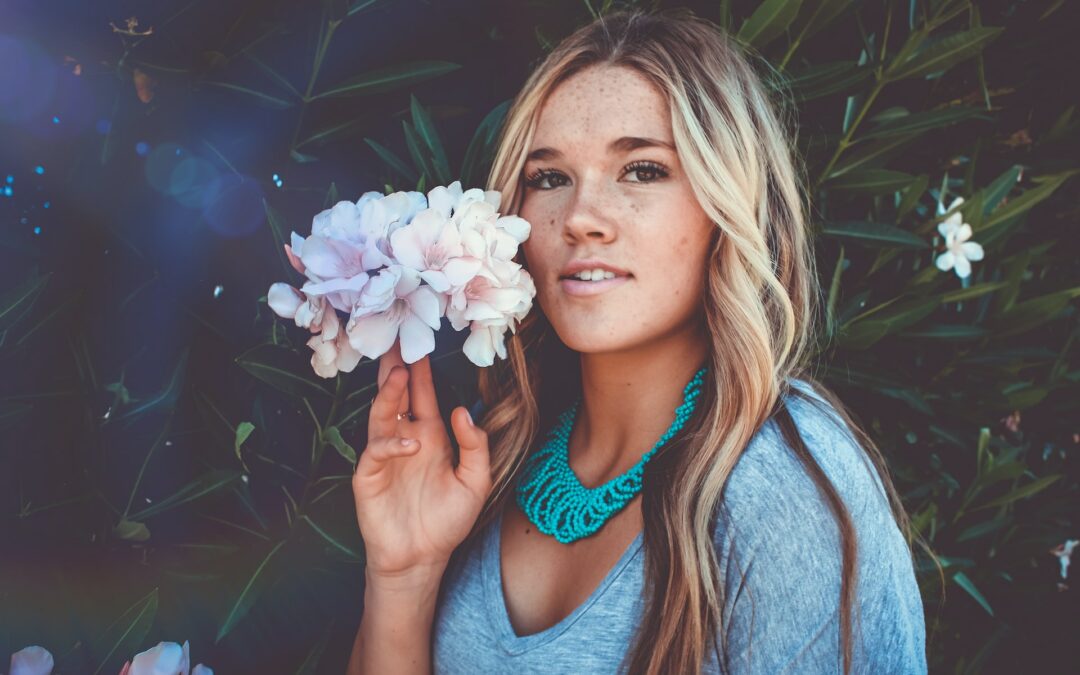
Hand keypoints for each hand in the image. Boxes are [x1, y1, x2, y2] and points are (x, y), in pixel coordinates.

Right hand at [351, 337, 492, 580]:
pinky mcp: (368, 476)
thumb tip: (460, 411)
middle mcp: (405, 439)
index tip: (421, 343)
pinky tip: (411, 443)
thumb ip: (475, 446)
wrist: (422, 558)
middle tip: (396, 340)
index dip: (422, 372)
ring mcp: (384, 456)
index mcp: (430, 436)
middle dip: (395, 369)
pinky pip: (377, 450)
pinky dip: (392, 443)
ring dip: (389, 395)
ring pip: (382, 415)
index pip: (423, 396)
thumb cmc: (447, 521)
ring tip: (398, 374)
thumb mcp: (475, 481)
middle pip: (396, 396)